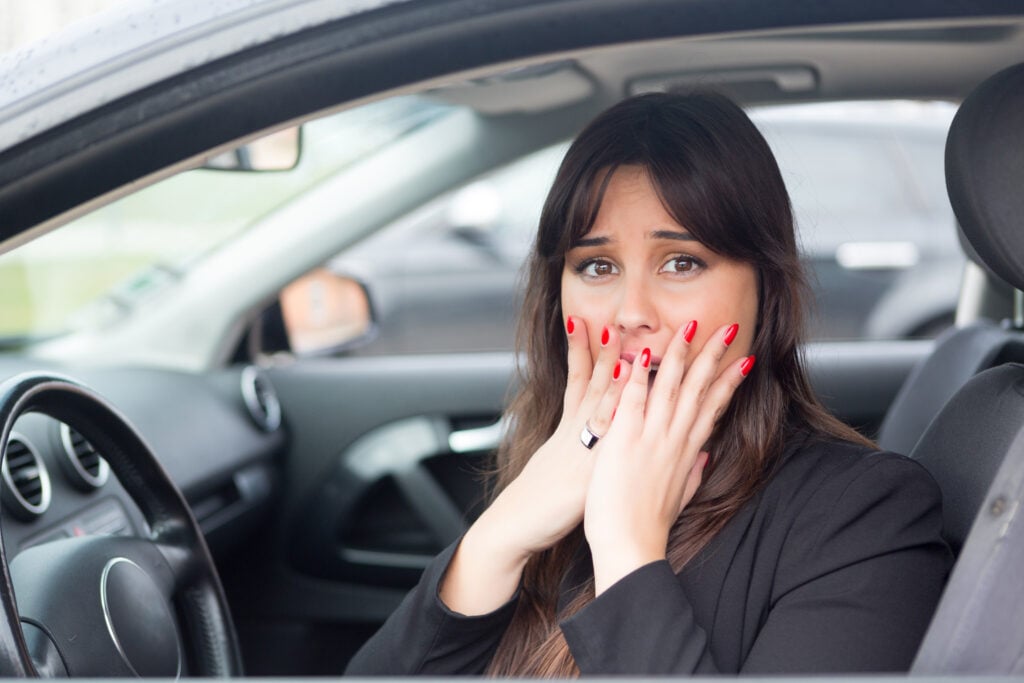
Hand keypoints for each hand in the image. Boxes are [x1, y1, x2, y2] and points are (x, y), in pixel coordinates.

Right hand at [483, 316, 627, 558]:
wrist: (511, 529)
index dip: (584, 351)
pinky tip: (628, 407)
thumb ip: (578, 451)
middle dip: (601, 353)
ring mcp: (579, 453)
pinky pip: (605, 446)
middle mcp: (572, 436)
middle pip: (590, 385)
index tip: (591, 323)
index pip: (578, 382)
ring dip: (612, 376)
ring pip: (598, 407)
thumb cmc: (536, 506)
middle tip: (611, 320)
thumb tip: (591, 439)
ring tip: (621, 348)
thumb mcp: (557, 469)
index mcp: (567, 433)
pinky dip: (617, 425)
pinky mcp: (584, 477)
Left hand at [583, 321, 753, 593]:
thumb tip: (704, 457)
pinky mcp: (623, 441)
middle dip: (712, 356)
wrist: (629, 546)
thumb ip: (693, 473)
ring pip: (668, 387)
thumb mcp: (680, 498)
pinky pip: (632, 400)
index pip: (713, 408)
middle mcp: (673, 441)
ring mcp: (650, 438)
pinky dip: (637, 377)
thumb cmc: (648, 525)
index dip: (728, 382)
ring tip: (689, 327)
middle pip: (697, 389)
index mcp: (687, 453)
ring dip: (679, 354)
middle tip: (727, 328)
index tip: (744, 359)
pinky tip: (642, 353)